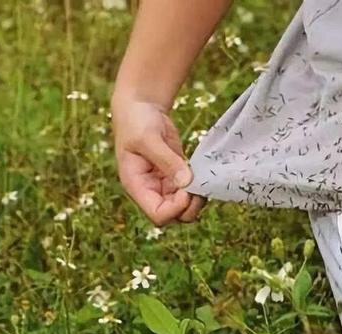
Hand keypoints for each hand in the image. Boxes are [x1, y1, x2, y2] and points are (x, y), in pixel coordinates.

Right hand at [112, 98, 205, 225]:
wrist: (139, 108)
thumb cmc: (136, 121)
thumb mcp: (148, 138)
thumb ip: (166, 161)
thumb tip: (186, 182)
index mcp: (137, 187)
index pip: (158, 215)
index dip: (176, 209)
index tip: (186, 190)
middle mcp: (150, 191)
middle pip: (174, 217)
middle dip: (190, 207)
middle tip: (200, 185)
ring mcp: (164, 185)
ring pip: (185, 207)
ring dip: (197, 199)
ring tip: (204, 179)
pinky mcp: (176, 176)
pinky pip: (190, 191)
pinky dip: (200, 188)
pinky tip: (204, 174)